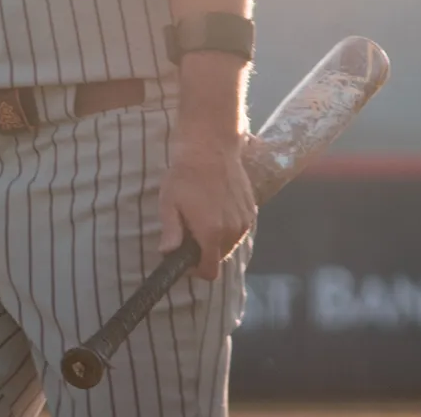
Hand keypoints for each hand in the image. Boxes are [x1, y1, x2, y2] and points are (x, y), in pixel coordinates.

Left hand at [158, 139, 256, 279]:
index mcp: (211, 233)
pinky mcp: (252, 211)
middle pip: (219, 258)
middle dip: (203, 252)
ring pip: (230, 244)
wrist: (210, 149)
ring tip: (201, 217)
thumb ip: (171, 232)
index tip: (184, 259)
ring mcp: (245, 221)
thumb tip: (168, 254)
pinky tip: (215, 209)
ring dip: (216, 239)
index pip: (210, 271)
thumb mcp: (169, 203)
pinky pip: (239, 230)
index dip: (195, 270)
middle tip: (188, 232)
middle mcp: (233, 231)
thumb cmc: (184, 175)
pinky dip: (227, 228)